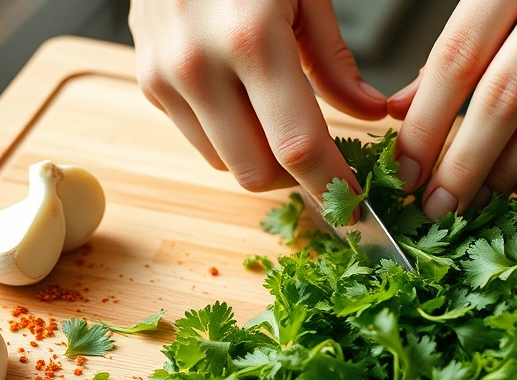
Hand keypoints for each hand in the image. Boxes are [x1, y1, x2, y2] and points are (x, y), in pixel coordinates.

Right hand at [129, 0, 386, 204]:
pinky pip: (198, 138)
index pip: (298, 146)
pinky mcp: (147, 83)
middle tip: (328, 168)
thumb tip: (369, 113)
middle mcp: (198, 66)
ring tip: (289, 131)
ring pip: (224, 164)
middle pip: (256, 172)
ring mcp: (164, 77)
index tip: (358, 203)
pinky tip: (250, 107)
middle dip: (298, 182)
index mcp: (251, 39)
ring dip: (263, 162)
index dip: (332, 185)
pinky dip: (232, 139)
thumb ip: (334, 61)